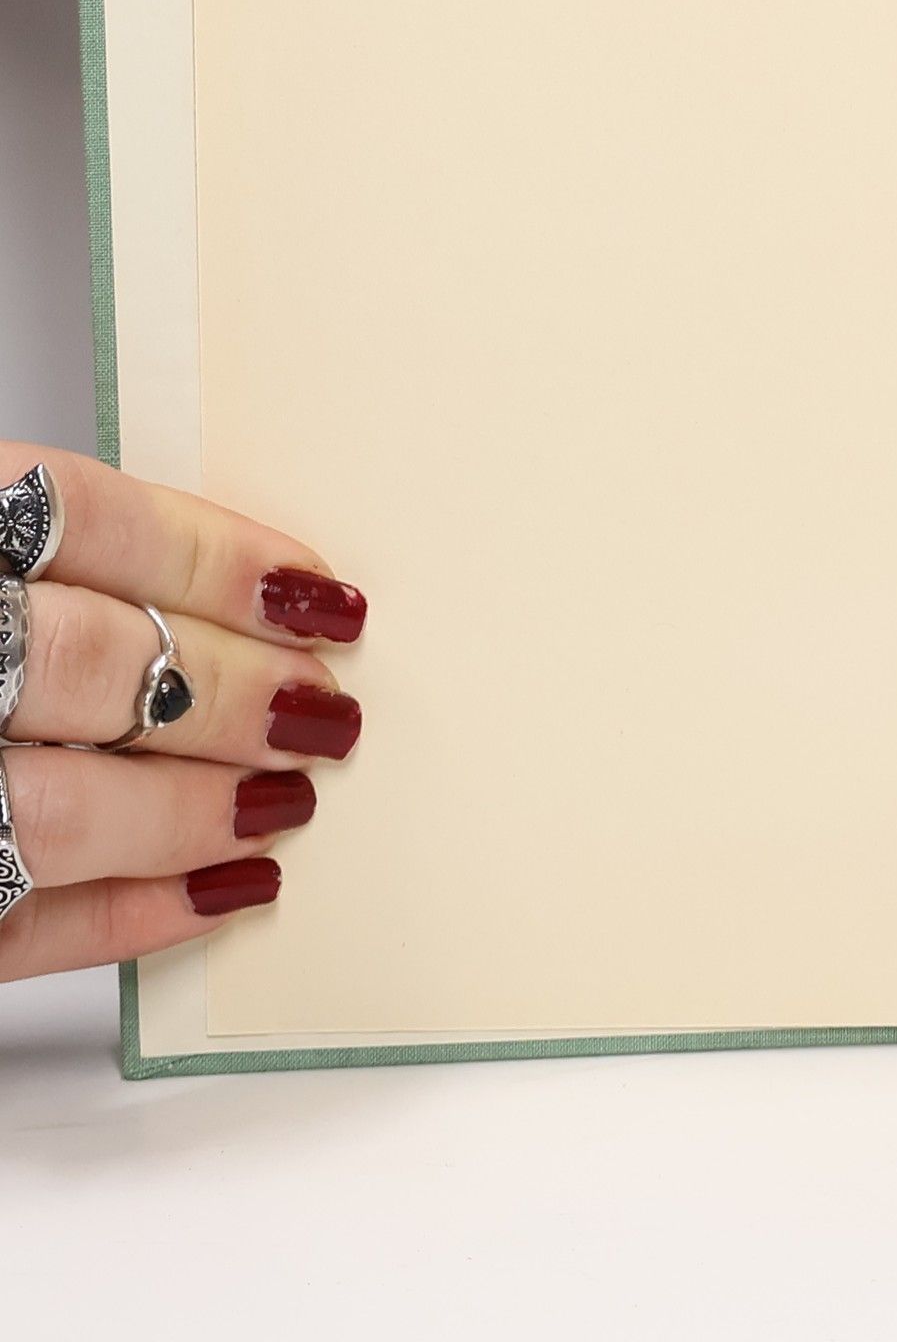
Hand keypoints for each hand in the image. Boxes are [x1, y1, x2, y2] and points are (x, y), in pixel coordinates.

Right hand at [0, 444, 364, 980]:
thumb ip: (32, 555)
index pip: (79, 510)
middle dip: (235, 692)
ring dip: (194, 811)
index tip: (319, 593)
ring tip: (285, 802)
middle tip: (324, 708)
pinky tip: (216, 897)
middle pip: (92, 662)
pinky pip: (7, 927)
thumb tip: (239, 594)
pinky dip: (123, 919)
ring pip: (54, 805)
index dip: (218, 554)